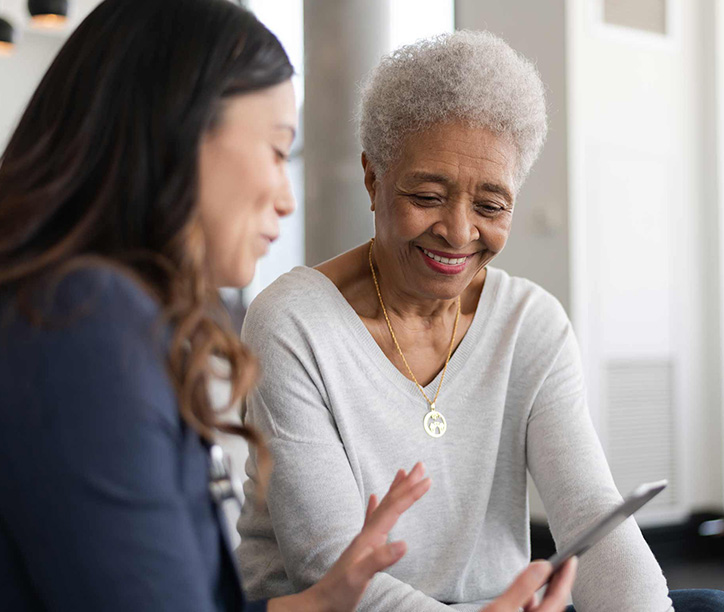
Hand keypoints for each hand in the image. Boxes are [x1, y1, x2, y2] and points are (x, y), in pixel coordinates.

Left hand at [268, 462, 431, 611]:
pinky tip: (374, 498)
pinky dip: (375, 506)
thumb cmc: (339, 592)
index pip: (394, 509)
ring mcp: (364, 539)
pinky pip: (371, 519)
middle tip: (420, 466)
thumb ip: (380, 559)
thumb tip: (404, 543)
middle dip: (406, 484)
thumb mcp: (360, 577)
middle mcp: (367, 533)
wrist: (320, 603)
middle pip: (389, 502)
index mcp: (369, 537)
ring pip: (383, 507)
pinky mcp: (362, 547)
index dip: (411, 494)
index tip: (427, 479)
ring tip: (402, 473)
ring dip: (394, 490)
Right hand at [482, 557, 577, 611]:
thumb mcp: (500, 608)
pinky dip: (534, 602)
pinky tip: (529, 596)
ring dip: (547, 592)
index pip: (558, 598)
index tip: (571, 559)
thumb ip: (522, 586)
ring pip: (546, 610)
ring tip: (546, 575)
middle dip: (559, 583)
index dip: (566, 577)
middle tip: (564, 563)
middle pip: (555, 605)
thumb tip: (541, 567)